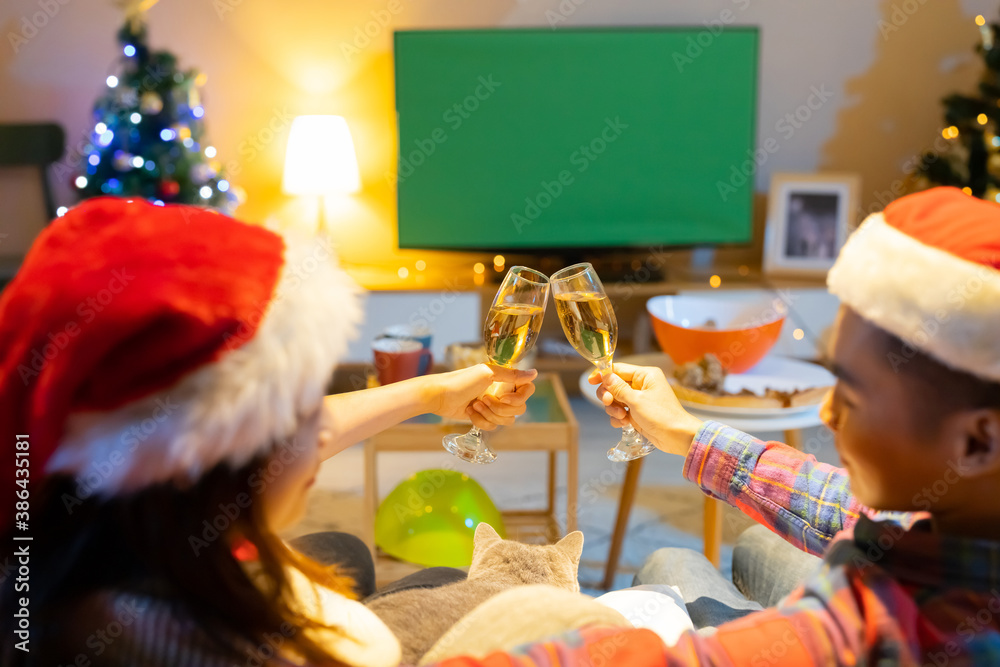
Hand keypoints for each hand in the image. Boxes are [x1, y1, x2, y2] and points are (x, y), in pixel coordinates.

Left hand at [430, 364, 536, 430]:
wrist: (439, 396)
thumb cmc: (460, 381)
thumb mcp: (487, 374)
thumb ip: (512, 375)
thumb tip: (534, 373)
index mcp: (505, 379)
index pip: (527, 390)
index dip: (519, 397)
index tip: (504, 396)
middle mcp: (502, 392)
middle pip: (519, 408)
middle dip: (500, 407)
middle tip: (483, 399)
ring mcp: (494, 406)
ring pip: (507, 420)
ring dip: (490, 414)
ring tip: (474, 405)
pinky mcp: (484, 417)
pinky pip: (493, 426)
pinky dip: (480, 420)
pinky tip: (469, 411)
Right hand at [588, 363, 702, 455]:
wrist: (677, 437)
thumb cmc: (662, 416)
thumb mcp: (637, 400)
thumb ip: (618, 388)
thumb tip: (605, 376)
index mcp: (645, 375)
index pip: (618, 369)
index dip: (603, 375)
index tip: (591, 381)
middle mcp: (641, 385)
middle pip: (613, 385)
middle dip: (609, 396)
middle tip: (609, 403)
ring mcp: (639, 400)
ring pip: (615, 400)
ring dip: (614, 409)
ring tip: (623, 417)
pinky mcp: (637, 413)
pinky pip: (620, 412)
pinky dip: (619, 418)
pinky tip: (625, 424)